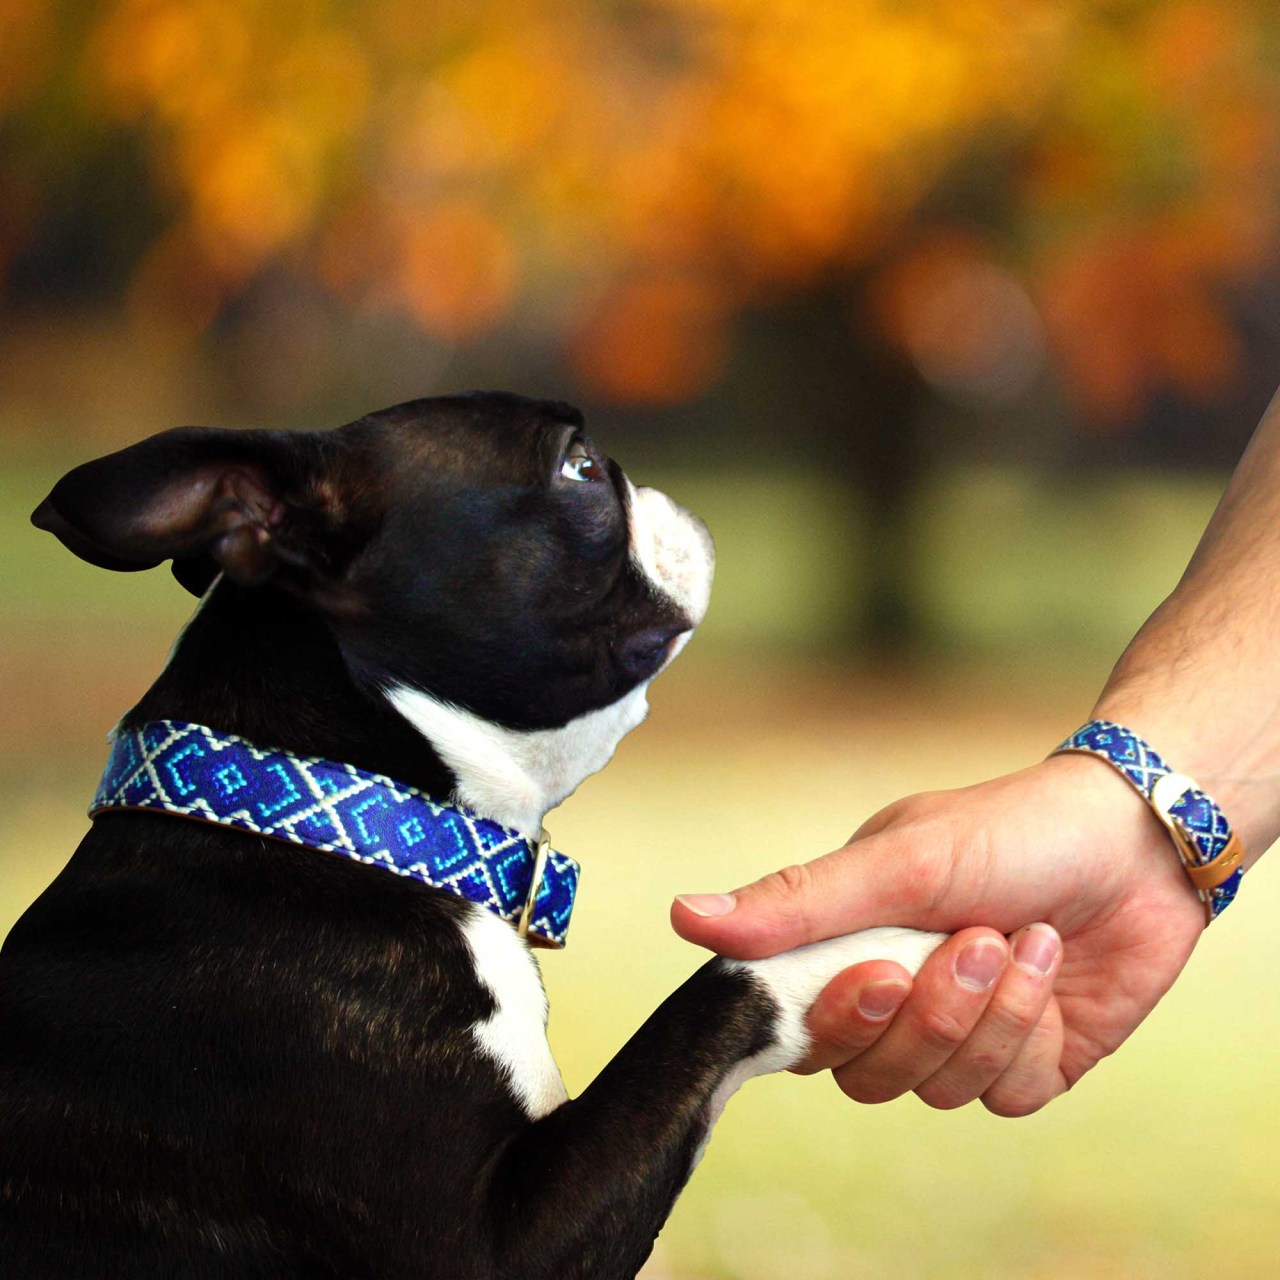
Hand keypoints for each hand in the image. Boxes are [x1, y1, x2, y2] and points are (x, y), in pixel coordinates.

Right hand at [671, 752, 1205, 1114]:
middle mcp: (895, 1002)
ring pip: (936, 1088)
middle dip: (929, 1014)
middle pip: (867, 1074)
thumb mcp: (899, 859)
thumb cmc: (1007, 831)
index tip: (882, 973)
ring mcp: (958, 1038)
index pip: (800, 1026)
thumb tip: (684, 917)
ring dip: (987, 1013)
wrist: (1133, 840)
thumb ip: (797, 901)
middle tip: (972, 939)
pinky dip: (1029, 1031)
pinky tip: (1050, 966)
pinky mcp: (1021, 1065)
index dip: (836, 1021)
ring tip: (1019, 939)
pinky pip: (1002, 1094)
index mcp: (848, 948)